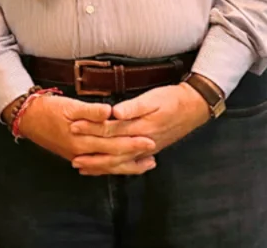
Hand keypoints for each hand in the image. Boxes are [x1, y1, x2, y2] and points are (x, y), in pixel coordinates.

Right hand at [16, 94, 156, 175]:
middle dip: (134, 153)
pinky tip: (122, 166)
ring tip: (146, 163)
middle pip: (113, 154)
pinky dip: (113, 167)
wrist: (27, 118)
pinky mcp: (75, 156)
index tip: (148, 138)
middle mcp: (82, 152)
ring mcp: (78, 156)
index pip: (112, 141)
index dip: (131, 140)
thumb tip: (110, 112)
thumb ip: (90, 110)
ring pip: (108, 164)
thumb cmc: (47, 109)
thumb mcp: (68, 106)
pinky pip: (99, 166)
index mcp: (81, 139)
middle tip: (152, 149)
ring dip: (128, 165)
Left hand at [69, 83, 209, 173]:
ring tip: (82, 167)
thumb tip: (114, 112)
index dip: (91, 128)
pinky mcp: (149, 149)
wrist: (194, 107)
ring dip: (101, 165)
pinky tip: (104, 169)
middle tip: (72, 157)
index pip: (111, 130)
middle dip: (92, 154)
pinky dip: (115, 167)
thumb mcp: (152, 98)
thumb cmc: (172, 99)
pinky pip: (129, 163)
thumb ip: (133, 107)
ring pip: (120, 161)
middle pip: (113, 150)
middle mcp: (143, 142)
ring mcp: (147, 148)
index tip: (73, 126)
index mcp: (141, 127)